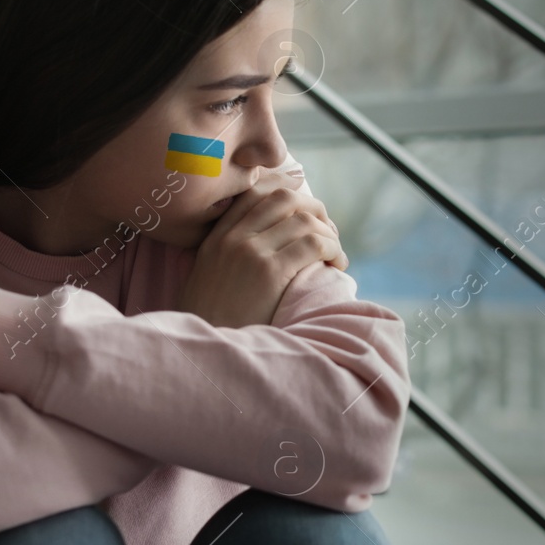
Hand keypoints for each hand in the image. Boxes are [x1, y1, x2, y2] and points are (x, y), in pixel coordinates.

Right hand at [177, 169, 347, 328]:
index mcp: (216, 237)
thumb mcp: (209, 277)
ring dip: (330, 234)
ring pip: (305, 220)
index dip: (289, 192)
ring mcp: (250, 252)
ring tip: (336, 255)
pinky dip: (333, 250)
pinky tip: (337, 266)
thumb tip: (271, 239)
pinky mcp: (269, 272)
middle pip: (285, 198)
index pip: (256, 192)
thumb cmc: (213, 323)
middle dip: (315, 209)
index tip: (308, 208)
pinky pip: (313, 244)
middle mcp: (232, 238)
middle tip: (328, 232)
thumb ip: (229, 252)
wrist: (206, 352)